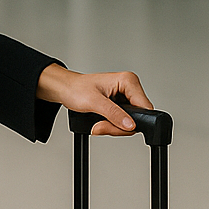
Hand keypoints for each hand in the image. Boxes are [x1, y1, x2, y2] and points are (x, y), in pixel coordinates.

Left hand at [36, 63, 152, 136]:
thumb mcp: (94, 102)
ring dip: (113, 127)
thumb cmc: (75, 89)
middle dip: (119, 126)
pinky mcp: (120, 105)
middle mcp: (129, 88)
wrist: (65, 90)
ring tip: (98, 124)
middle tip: (101, 126)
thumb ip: (114, 114)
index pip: (144, 107)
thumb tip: (131, 125)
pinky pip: (123, 122)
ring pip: (130, 122)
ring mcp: (125, 97)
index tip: (116, 125)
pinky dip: (112, 126)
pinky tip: (101, 122)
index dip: (133, 121)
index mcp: (128, 80)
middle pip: (138, 117)